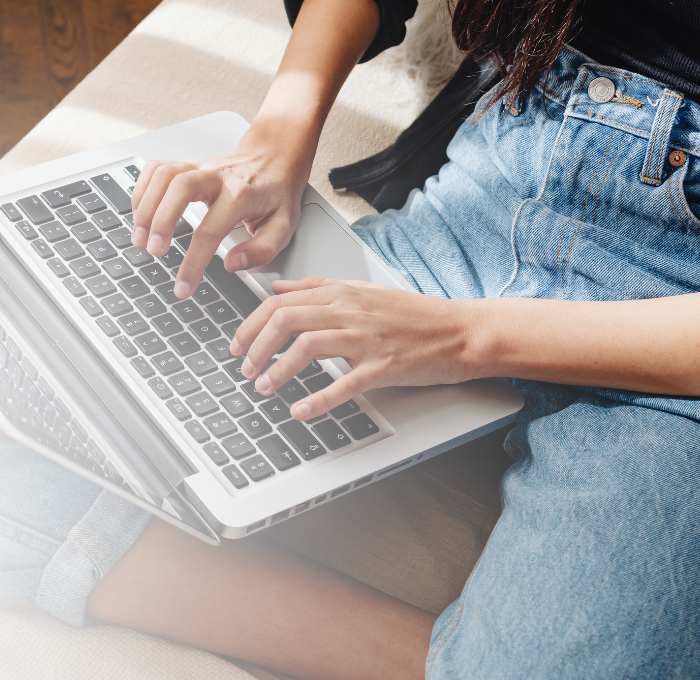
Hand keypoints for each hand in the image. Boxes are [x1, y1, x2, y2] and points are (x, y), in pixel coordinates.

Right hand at [130, 119, 311, 298]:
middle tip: (153, 251)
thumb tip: (232, 264)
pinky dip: (142, 190)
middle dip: (161, 220)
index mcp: (242, 194)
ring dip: (145, 206)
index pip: (211, 230)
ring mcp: (199, 166)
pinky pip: (156, 168)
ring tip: (139, 237)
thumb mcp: (284, 226)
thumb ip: (262, 250)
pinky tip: (139, 213)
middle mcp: (217, 176)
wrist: (275, 159)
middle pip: (179, 188)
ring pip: (164, 174)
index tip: (183, 287)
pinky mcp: (187, 164)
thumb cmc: (276, 194)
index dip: (193, 262)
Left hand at [230, 277, 479, 419]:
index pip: (281, 301)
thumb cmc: (414, 315)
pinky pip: (344, 383)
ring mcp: (367, 338)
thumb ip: (317, 288)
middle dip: (256, 345)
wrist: (461, 331)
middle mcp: (350, 310)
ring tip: (263, 387)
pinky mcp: (384, 366)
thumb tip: (277, 288)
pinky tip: (299, 410)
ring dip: (278, 369)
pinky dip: (317, 399)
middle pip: (286, 319)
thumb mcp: (362, 291)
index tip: (238, 342)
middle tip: (243, 367)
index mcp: (342, 292)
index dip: (251, 323)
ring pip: (307, 346)